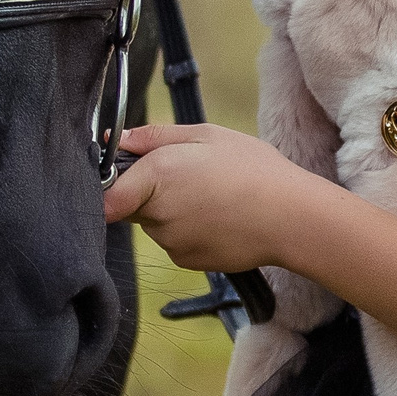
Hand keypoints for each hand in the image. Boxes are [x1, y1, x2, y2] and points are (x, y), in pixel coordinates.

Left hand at [101, 122, 320, 272]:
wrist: (289, 217)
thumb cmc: (253, 170)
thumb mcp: (207, 135)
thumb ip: (155, 136)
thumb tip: (116, 140)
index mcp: (158, 174)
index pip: (106, 195)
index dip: (109, 185)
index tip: (123, 177)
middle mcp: (158, 213)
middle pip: (133, 203)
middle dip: (149, 190)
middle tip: (190, 175)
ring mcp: (171, 241)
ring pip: (155, 223)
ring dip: (171, 211)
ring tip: (212, 196)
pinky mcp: (185, 260)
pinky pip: (174, 242)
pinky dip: (188, 230)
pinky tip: (217, 217)